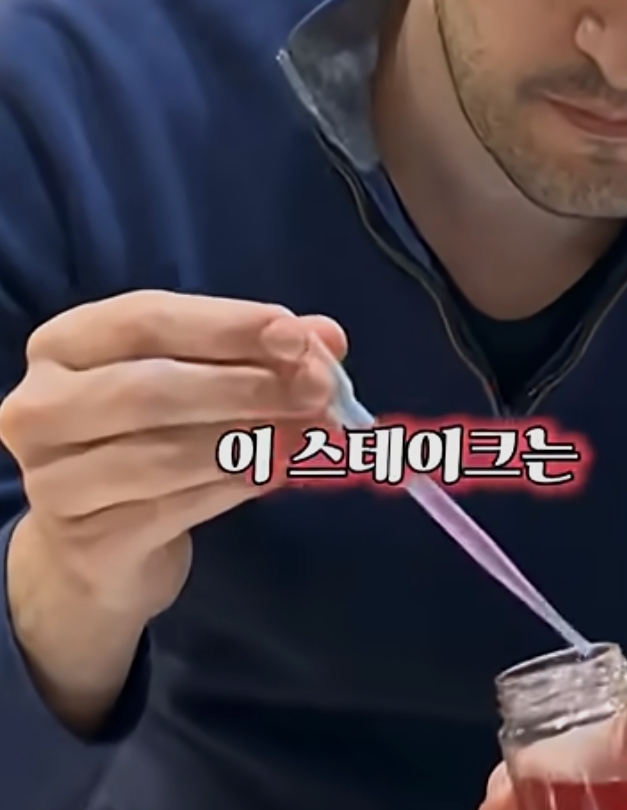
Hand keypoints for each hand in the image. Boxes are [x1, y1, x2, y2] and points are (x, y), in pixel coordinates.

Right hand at [0, 290, 345, 619]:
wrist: (96, 544)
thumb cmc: (148, 441)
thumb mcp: (196, 384)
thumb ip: (258, 354)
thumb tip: (327, 336)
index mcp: (67, 346)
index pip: (148, 319)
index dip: (228, 325)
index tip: (297, 335)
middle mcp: (43, 406)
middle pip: (153, 388)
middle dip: (249, 386)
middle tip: (320, 391)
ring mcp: (55, 480)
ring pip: (166, 453)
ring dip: (253, 440)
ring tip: (312, 436)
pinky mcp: (86, 541)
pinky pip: (175, 508)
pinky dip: (236, 486)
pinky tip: (279, 473)